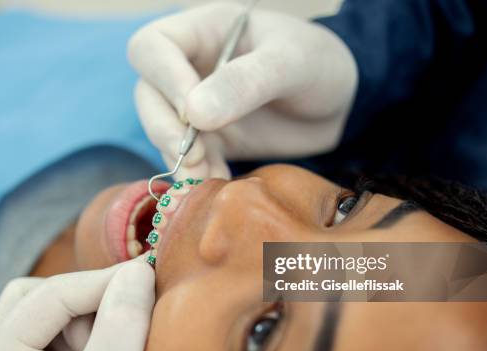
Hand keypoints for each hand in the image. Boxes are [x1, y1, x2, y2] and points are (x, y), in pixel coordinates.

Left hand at [0, 257, 154, 350]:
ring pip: (53, 322)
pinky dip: (93, 345)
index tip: (149, 276)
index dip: (102, 281)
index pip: (49, 295)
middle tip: (128, 325)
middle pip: (41, 299)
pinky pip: (63, 347)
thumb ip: (118, 332)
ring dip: (92, 326)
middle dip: (89, 304)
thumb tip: (138, 272)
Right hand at [128, 2, 357, 179]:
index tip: (194, 114)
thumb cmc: (319, 65)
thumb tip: (193, 114)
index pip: (152, 48)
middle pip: (147, 95)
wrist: (339, 105)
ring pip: (161, 131)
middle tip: (196, 157)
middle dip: (165, 129)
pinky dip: (197, 174)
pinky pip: (187, 159)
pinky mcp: (209, 139)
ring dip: (180, 159)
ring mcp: (196, 106)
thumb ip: (245, 82)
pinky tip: (220, 182)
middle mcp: (190, 68)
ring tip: (211, 177)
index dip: (164, 80)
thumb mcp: (291, 63)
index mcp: (204, 32)